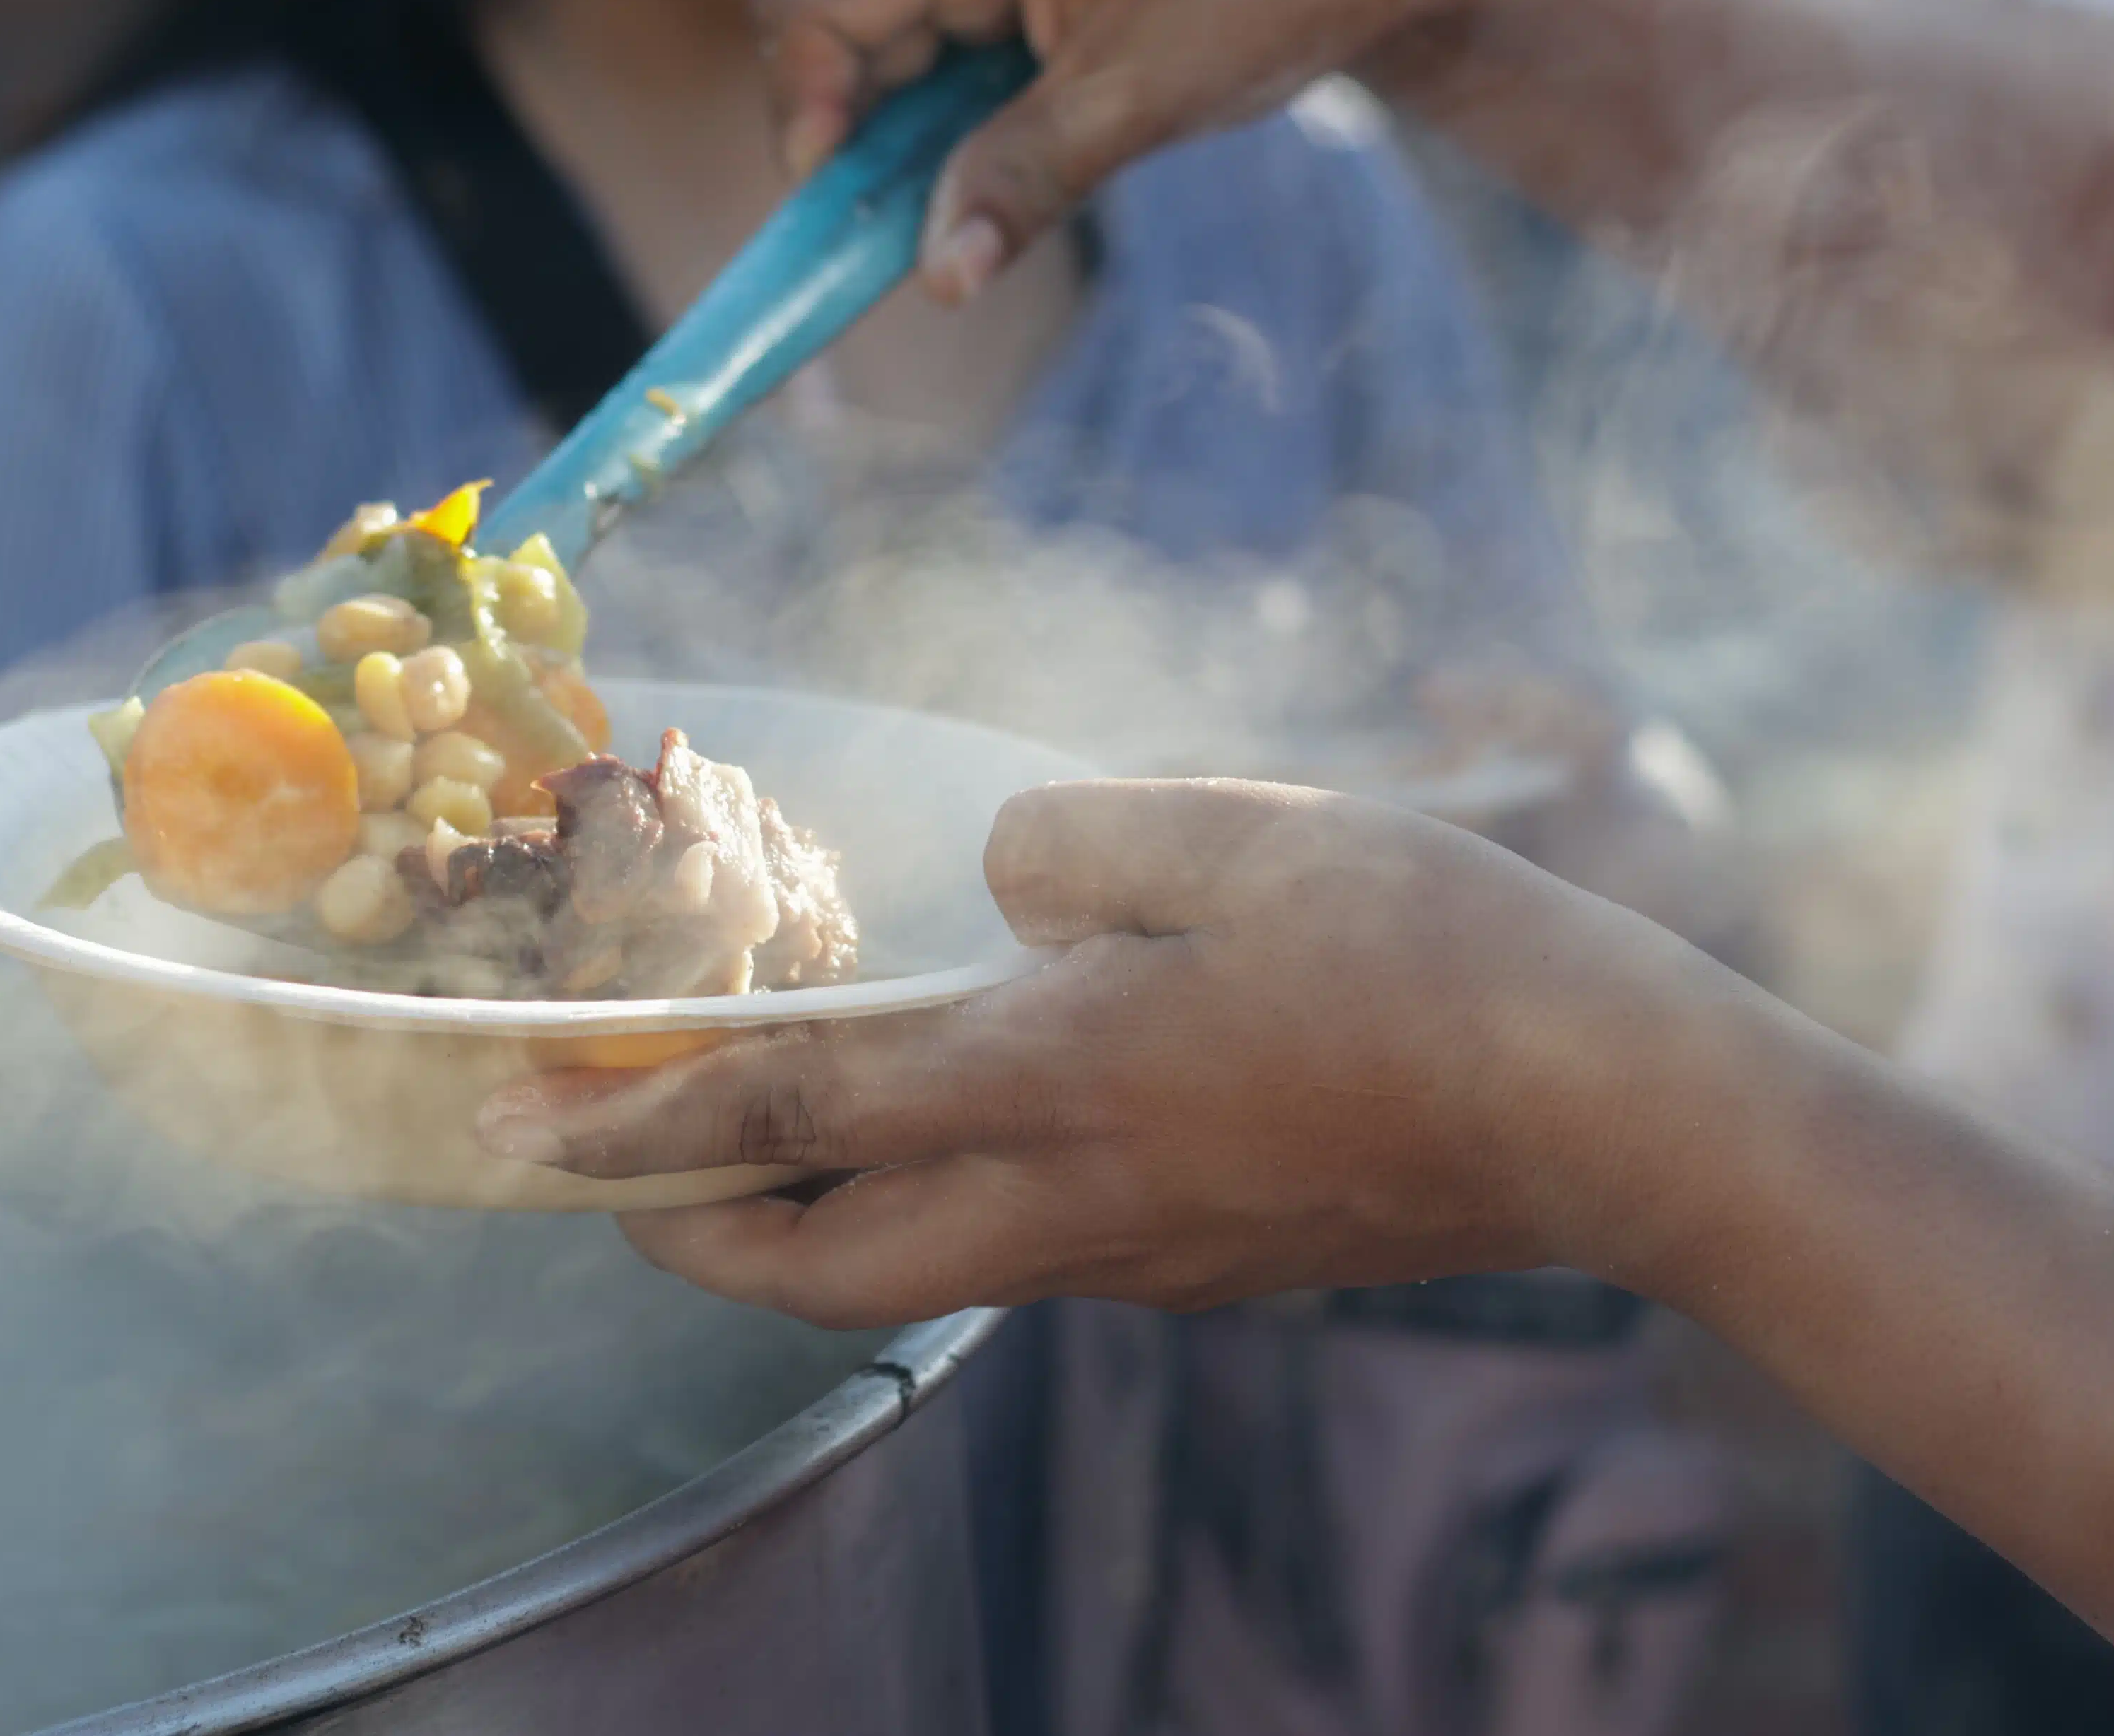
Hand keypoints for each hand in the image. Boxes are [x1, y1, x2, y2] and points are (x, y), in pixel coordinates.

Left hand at [474, 778, 1775, 1327]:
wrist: (1596, 1113)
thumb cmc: (1425, 955)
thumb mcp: (1232, 834)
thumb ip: (1072, 842)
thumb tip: (1004, 878)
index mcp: (1046, 1081)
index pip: (783, 1116)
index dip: (635, 1118)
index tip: (518, 1117)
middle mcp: (1062, 1200)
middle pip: (814, 1271)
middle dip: (684, 1235)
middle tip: (611, 1178)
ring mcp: (1130, 1255)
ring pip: (906, 1279)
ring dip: (799, 1236)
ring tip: (751, 1160)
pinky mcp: (1197, 1267)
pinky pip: (1010, 1257)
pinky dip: (922, 1216)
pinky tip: (950, 1134)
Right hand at [758, 0, 1676, 298]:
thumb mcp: (1140, 101)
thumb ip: (1019, 182)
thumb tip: (934, 280)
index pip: (809, 6)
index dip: (806, 122)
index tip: (844, 224)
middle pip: (832, 15)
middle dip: (852, 132)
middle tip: (900, 235)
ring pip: (888, 29)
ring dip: (909, 126)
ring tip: (973, 198)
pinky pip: (947, 25)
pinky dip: (957, 103)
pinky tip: (1011, 149)